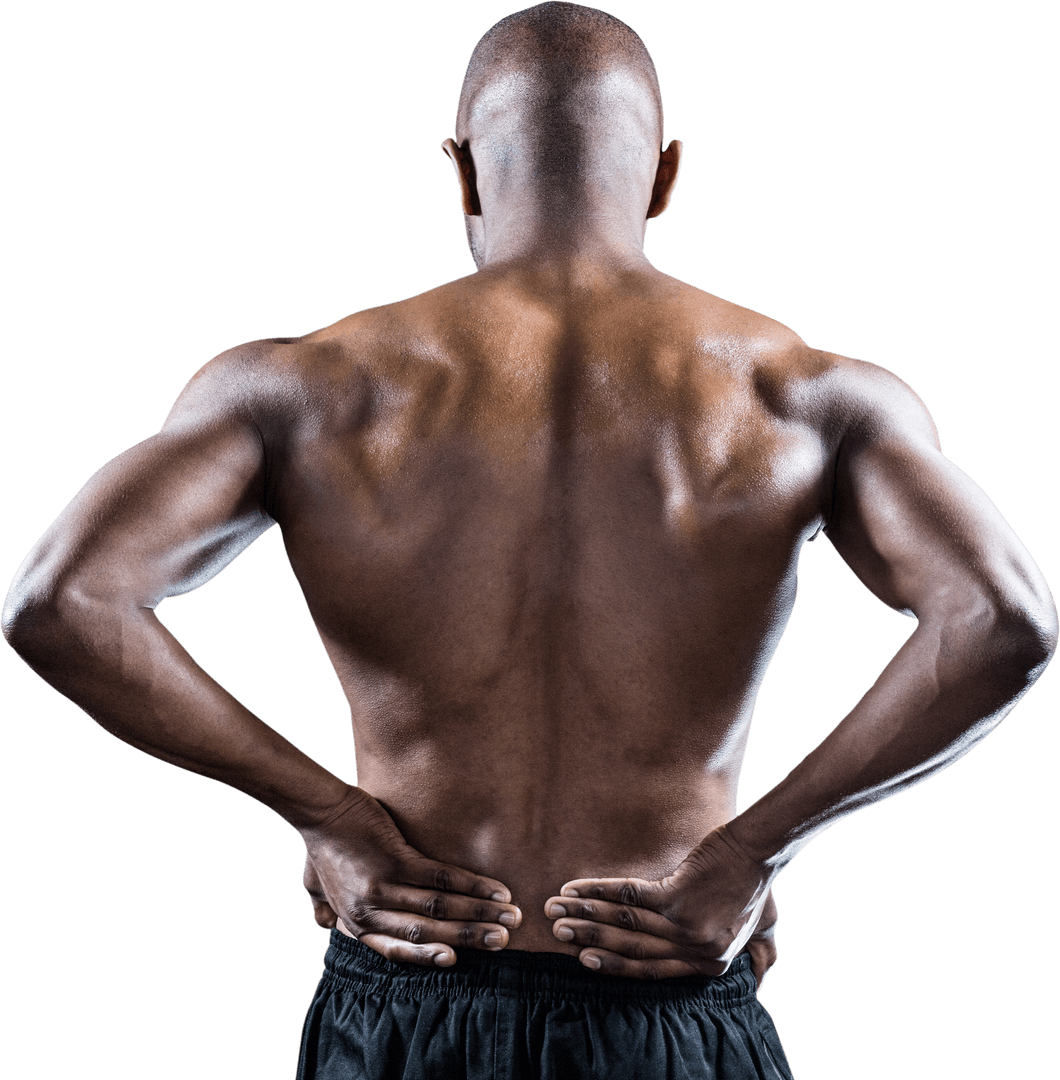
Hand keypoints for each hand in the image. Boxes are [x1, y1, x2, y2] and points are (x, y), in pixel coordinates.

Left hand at [300, 785, 520, 966]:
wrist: (321, 811)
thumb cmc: (323, 847)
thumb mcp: (318, 887)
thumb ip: (325, 910)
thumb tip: (323, 924)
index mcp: (357, 922)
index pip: (398, 950)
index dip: (430, 957)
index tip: (459, 960)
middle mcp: (371, 911)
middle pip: (427, 932)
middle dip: (470, 937)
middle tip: (503, 939)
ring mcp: (384, 886)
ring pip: (440, 907)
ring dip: (479, 913)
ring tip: (509, 915)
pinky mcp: (396, 859)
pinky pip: (440, 877)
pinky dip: (472, 885)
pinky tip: (494, 889)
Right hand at [544, 823, 778, 988]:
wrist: (757, 851)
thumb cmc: (754, 886)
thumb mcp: (759, 932)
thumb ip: (754, 958)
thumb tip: (760, 986)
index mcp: (709, 964)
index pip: (651, 970)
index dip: (614, 966)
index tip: (584, 961)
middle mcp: (695, 951)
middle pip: (631, 949)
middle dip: (588, 942)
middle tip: (557, 934)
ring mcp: (685, 925)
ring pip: (623, 924)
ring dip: (584, 916)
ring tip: (555, 911)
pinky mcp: (677, 897)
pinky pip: (628, 897)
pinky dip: (597, 892)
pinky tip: (575, 889)